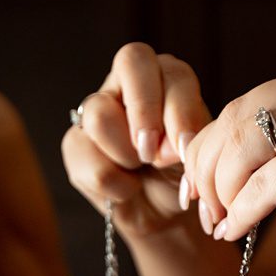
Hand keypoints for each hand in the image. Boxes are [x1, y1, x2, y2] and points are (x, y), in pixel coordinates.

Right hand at [62, 41, 210, 237]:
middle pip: (131, 60)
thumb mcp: (199, 156)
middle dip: (145, 110)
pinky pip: (83, 154)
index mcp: (168, 78)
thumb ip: (189, 139)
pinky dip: (113, 184)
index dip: (179, 109)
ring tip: (141, 170)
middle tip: (152, 152)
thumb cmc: (185, 175)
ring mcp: (98, 108)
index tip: (183, 148)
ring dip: (127, 154)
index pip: (172, 71)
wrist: (166, 215)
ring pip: (100, 114)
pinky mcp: (76, 142)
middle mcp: (130, 82)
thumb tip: (165, 145)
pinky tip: (125, 189)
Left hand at [184, 52, 275, 273]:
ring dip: (222, 191)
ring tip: (220, 223)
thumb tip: (211, 163)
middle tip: (202, 209)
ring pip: (243, 148)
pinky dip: (242, 211)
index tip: (197, 186)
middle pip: (236, 119)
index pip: (246, 104)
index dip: (210, 148)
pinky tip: (234, 231)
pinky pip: (264, 184)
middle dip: (208, 169)